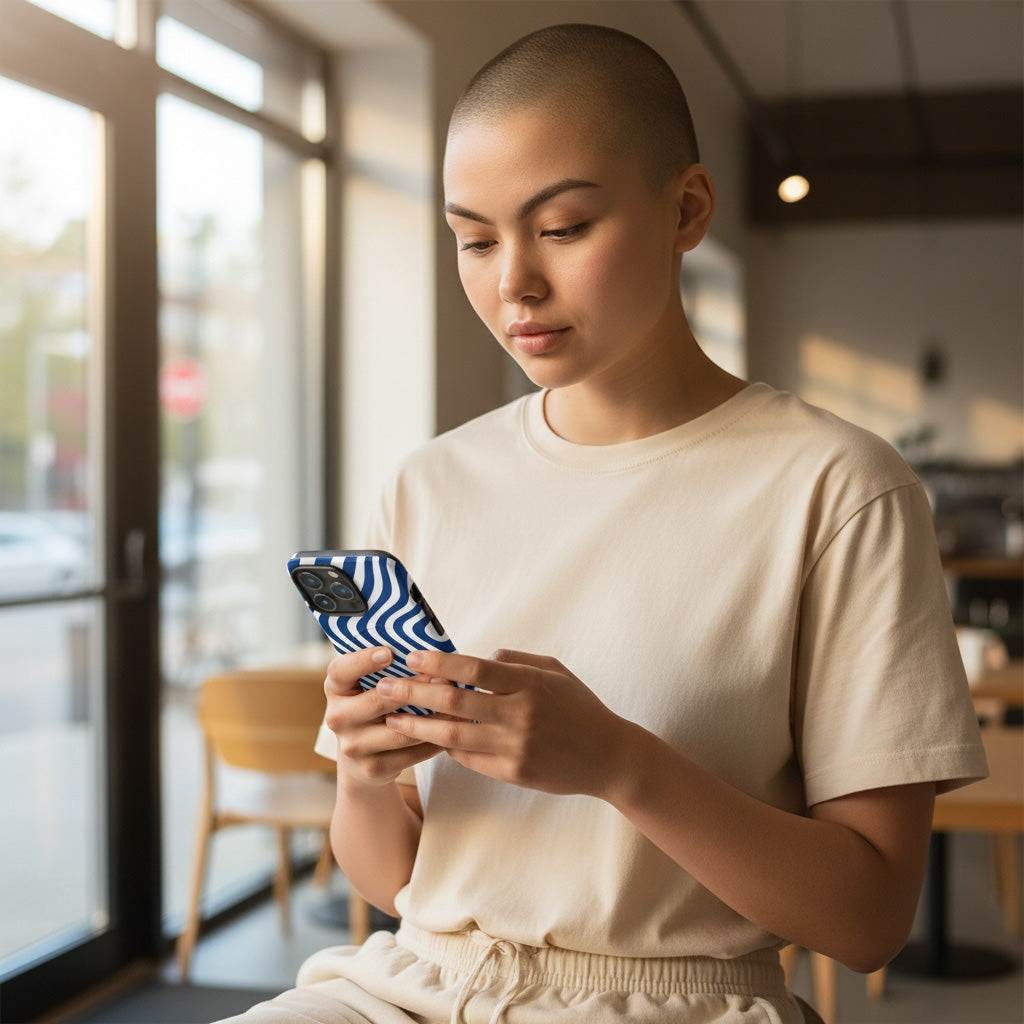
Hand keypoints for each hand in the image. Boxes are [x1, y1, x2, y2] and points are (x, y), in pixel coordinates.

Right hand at [323, 647, 442, 786]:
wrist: (361, 758)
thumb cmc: (374, 707)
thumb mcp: (369, 685)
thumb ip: (388, 669)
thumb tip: (429, 654)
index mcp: (335, 688)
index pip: (341, 670)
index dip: (363, 660)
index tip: (389, 652)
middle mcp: (337, 717)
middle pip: (376, 701)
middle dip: (414, 689)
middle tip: (444, 677)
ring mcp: (352, 746)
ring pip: (399, 731)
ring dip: (432, 717)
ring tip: (457, 703)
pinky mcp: (372, 768)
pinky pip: (410, 753)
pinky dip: (434, 741)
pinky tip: (452, 729)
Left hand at [378, 648, 631, 797]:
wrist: (608, 757)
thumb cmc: (580, 707)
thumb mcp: (555, 670)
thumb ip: (515, 661)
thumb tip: (478, 656)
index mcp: (529, 683)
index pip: (474, 667)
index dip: (440, 662)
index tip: (413, 657)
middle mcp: (520, 714)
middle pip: (455, 701)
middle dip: (414, 693)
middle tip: (384, 687)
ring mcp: (515, 746)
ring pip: (454, 734)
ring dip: (419, 726)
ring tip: (392, 718)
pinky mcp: (513, 773)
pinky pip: (469, 758)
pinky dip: (447, 747)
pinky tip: (428, 738)